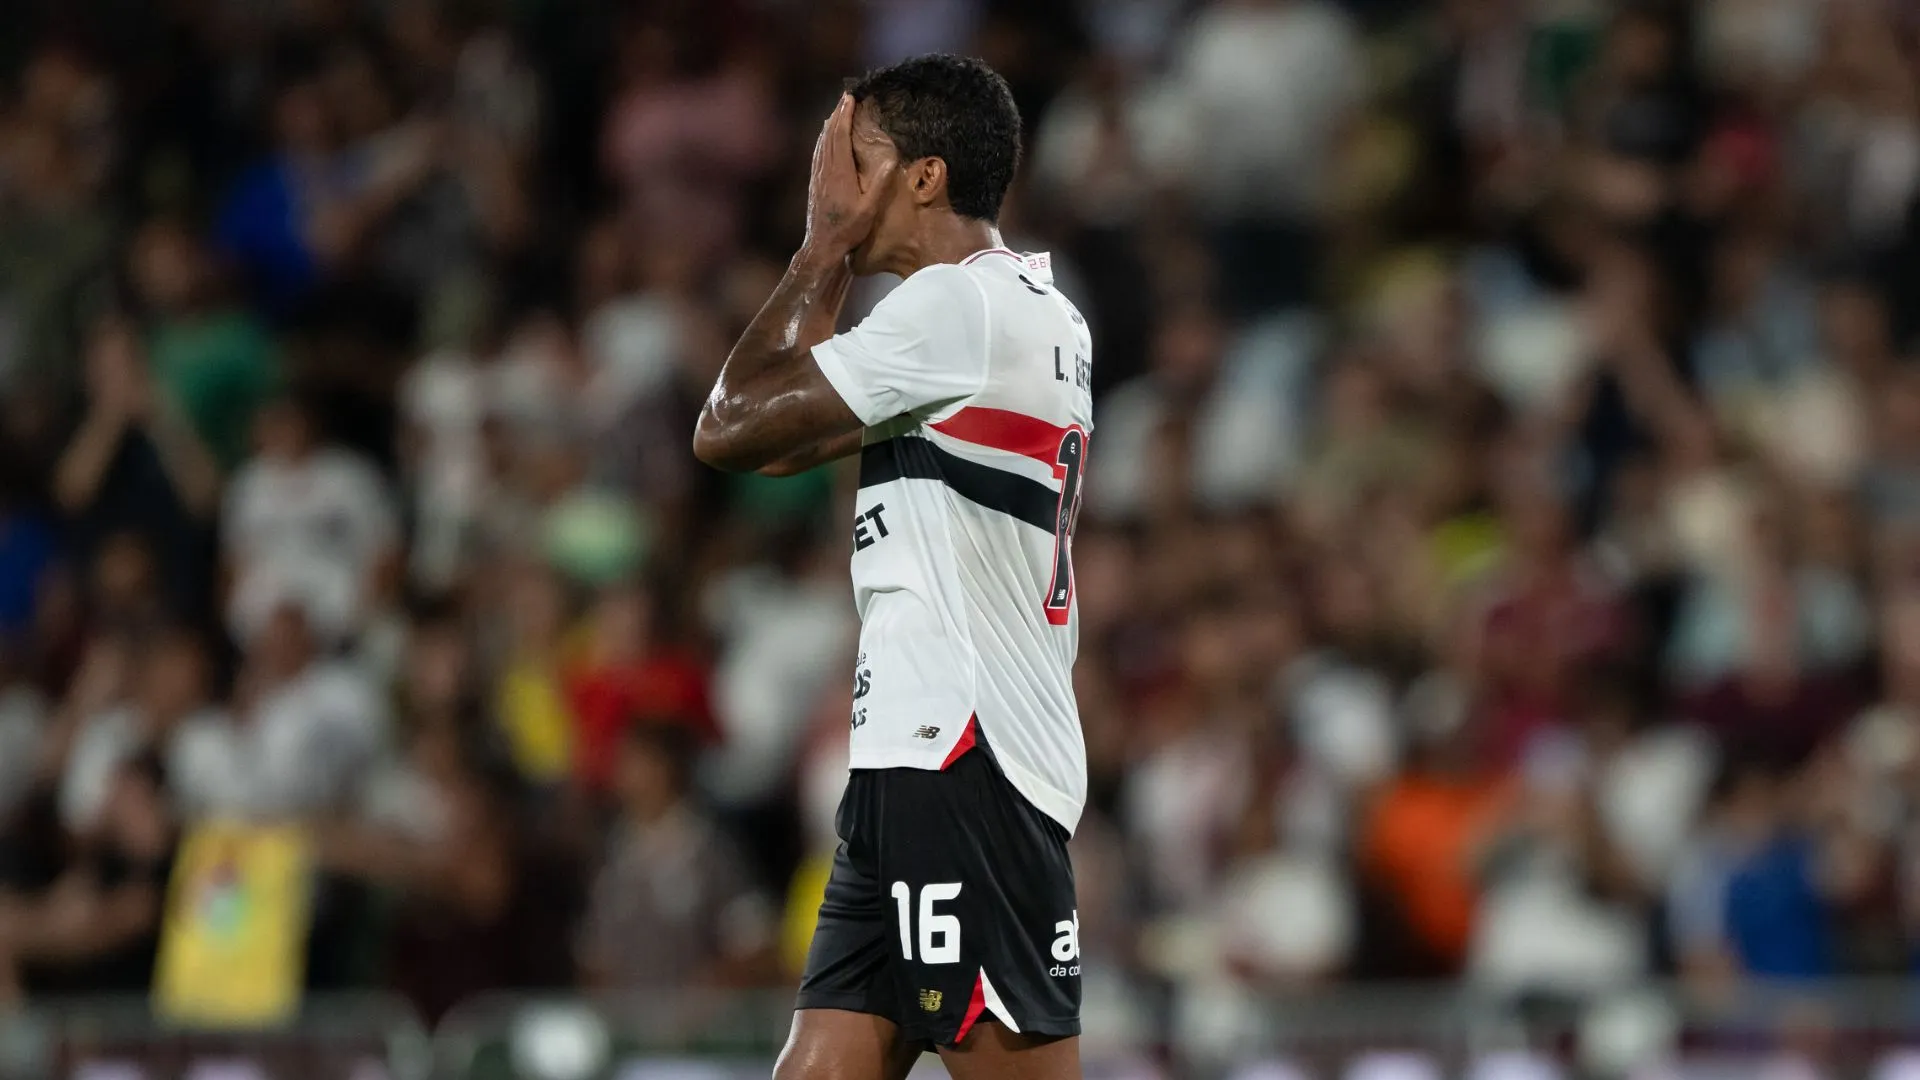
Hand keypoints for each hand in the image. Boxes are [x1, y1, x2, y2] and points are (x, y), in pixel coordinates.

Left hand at [801, 95, 894, 258]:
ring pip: (822, 143)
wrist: (822, 245)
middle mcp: (826, 170)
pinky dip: (824, 140)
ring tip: (837, 112)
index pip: (840, 136)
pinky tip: (826, 138)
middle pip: (829, 135)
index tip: (850, 99)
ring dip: (830, 125)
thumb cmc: (848, 229)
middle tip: (845, 98)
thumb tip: (891, 160)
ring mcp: (818, 176)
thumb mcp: (870, 209)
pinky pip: (819, 153)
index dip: (845, 116)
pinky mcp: (815, 182)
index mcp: (840, 173)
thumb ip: (880, 184)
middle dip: (837, 114)